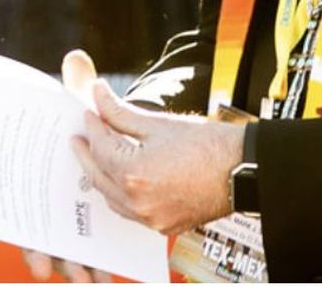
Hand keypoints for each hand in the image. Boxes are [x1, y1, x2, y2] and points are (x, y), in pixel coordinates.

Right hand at [21, 51, 114, 281]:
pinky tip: (99, 276)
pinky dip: (85, 264)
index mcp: (29, 173)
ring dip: (67, 264)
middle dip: (36, 251)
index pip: (3, 200)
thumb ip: (77, 84)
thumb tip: (77, 60)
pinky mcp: (80, 223)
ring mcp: (57, 212)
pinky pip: (79, 249)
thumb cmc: (79, 120)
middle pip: (31, 229)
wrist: (104, 132)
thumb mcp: (79, 102)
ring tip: (80, 278)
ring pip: (56, 244)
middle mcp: (37, 196)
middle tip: (44, 267)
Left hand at [71, 60, 242, 234]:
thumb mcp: (159, 123)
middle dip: (86, 154)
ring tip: (96, 155)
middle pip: (98, 175)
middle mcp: (138, 202)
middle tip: (78, 138)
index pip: (100, 147)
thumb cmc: (207, 144)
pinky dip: (120, 193)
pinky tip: (120, 178)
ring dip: (101, 175)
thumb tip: (98, 95)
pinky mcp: (163, 225)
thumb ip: (120, 112)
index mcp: (134, 174)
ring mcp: (151, 218)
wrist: (243, 169)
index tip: (88, 113)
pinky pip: (130, 211)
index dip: (92, 127)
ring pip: (111, 197)